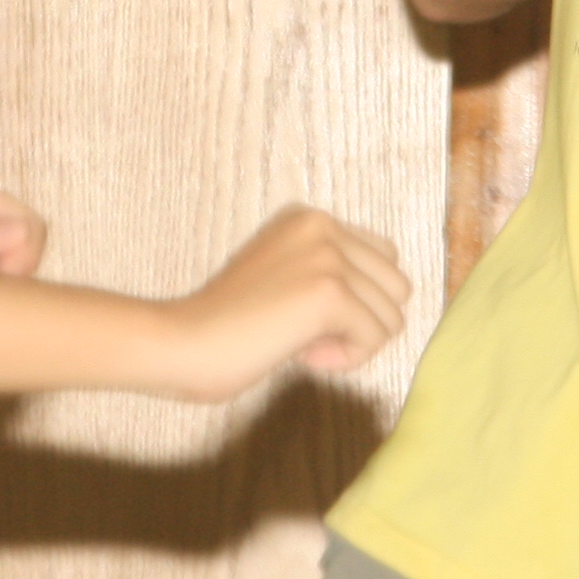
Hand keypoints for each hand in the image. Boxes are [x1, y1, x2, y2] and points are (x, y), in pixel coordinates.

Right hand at [152, 205, 411, 401]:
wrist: (182, 343)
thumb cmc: (224, 324)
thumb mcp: (282, 276)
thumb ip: (326, 274)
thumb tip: (385, 306)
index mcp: (309, 218)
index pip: (382, 258)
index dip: (356, 300)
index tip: (307, 317)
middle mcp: (323, 226)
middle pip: (396, 286)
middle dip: (362, 321)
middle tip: (308, 336)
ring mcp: (328, 257)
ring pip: (391, 316)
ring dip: (353, 343)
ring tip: (302, 346)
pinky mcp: (330, 293)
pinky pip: (375, 338)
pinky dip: (347, 360)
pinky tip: (303, 357)